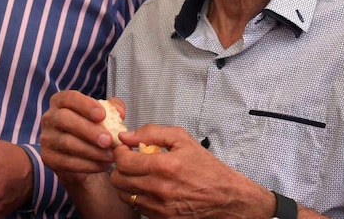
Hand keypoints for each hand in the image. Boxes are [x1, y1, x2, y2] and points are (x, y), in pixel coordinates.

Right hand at [40, 90, 119, 183]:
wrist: (80, 156)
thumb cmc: (91, 128)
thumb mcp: (103, 115)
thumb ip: (113, 108)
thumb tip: (119, 112)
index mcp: (60, 101)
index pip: (69, 98)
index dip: (85, 105)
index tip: (102, 115)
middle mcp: (49, 117)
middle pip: (65, 119)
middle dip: (89, 130)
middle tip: (108, 140)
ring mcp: (46, 138)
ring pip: (67, 142)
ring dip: (92, 150)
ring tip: (110, 155)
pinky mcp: (48, 158)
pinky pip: (67, 162)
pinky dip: (88, 165)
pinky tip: (102, 165)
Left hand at [110, 125, 275, 218]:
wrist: (225, 197)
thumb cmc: (205, 166)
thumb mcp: (182, 139)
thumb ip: (152, 133)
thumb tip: (126, 136)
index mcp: (164, 166)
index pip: (123, 162)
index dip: (120, 152)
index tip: (125, 148)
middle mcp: (159, 189)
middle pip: (118, 180)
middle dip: (120, 167)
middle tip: (130, 161)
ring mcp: (159, 207)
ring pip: (124, 195)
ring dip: (126, 182)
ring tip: (138, 174)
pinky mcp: (161, 218)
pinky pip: (137, 207)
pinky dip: (137, 196)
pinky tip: (148, 187)